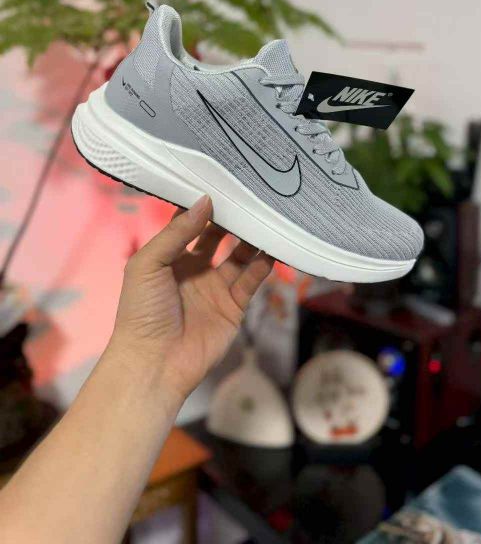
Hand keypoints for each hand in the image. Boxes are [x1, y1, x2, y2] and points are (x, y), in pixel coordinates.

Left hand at [108, 195, 273, 408]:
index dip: (205, 206)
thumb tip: (205, 200)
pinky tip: (274, 247)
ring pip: (240, 257)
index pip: (191, 224)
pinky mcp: (233, 307)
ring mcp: (216, 288)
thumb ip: (177, 232)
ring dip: (253, 239)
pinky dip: (264, 265)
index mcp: (170, 257)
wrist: (154, 362)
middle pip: (220, 237)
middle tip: (252, 195)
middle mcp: (195, 269)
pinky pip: (252, 281)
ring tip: (269, 216)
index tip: (223, 182)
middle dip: (233, 219)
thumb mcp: (149, 263)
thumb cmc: (142, 310)